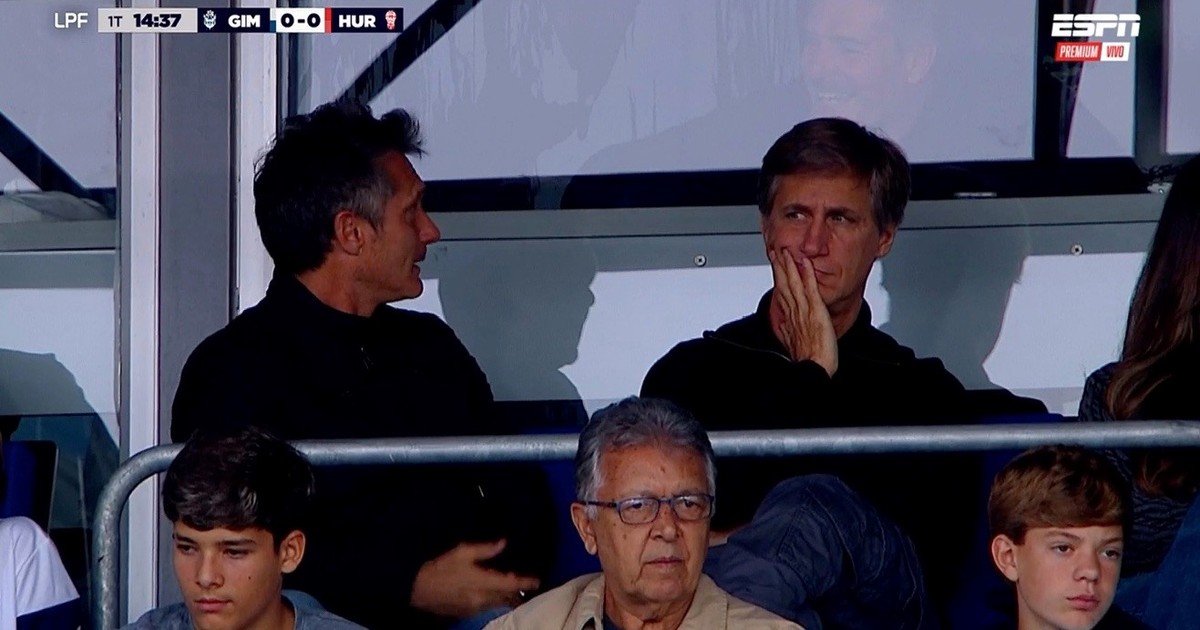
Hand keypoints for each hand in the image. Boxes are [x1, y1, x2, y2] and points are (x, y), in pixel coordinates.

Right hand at [410, 540, 540, 618]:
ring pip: (498, 604)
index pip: (511, 584)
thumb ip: (485, 549)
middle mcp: (483, 599)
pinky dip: (494, 602)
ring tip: (514, 592)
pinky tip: (494, 596)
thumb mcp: (462, 552)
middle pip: (507, 598)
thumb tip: (504, 543)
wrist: (417, 589)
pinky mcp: (466, 613)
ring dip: (507, 598)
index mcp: (484, 583)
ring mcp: (474, 609)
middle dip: (518, 593)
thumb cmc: (441, 567)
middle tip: (528, 587)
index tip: (537, 580)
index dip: (526, 582)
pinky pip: (487, 608)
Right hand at [769, 249, 837, 375]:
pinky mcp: (815, 310)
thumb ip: (786, 332)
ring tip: (786, 252)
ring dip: (788, 266)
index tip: (774, 266)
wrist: (814, 368)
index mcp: (789, 320)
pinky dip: (806, 274)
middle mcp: (794, 312)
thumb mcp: (793, 345)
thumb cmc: (808, 361)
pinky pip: (810, 288)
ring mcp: (804, 310)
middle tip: (775, 252)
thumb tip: (780, 327)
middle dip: (779, 267)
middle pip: (784, 285)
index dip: (777, 279)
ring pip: (793, 283)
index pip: (781, 294)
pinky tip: (804, 262)